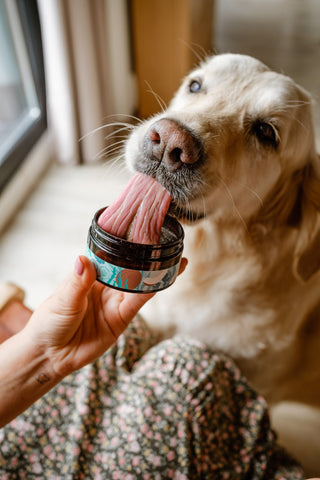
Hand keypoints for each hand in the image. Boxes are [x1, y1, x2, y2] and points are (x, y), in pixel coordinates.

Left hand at [24, 255, 186, 377]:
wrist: (49, 355)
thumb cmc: (49, 323)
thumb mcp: (62, 300)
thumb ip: (77, 283)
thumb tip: (82, 260)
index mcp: (90, 276)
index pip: (111, 256)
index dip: (126, 246)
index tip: (140, 232)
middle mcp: (105, 288)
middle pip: (130, 269)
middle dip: (147, 258)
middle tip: (165, 244)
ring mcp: (114, 303)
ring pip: (138, 285)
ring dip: (155, 274)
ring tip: (175, 262)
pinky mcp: (120, 320)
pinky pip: (136, 304)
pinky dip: (149, 292)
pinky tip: (162, 281)